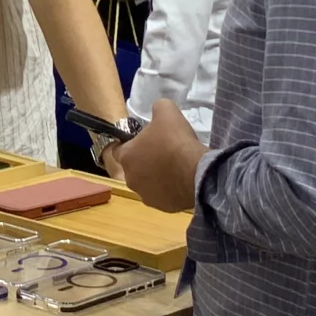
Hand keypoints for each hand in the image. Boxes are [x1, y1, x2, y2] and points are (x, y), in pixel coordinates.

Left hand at [107, 97, 202, 212]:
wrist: (198, 172)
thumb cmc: (176, 141)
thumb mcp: (166, 111)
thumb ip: (157, 109)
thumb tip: (157, 111)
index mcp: (127, 156)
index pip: (117, 150)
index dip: (129, 144)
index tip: (142, 140)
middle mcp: (131, 179)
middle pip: (134, 167)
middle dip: (145, 160)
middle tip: (162, 151)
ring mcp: (146, 195)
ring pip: (148, 184)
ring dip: (156, 177)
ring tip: (175, 167)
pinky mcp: (163, 207)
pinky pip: (163, 195)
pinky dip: (169, 190)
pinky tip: (181, 180)